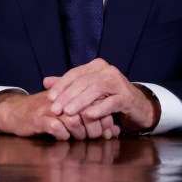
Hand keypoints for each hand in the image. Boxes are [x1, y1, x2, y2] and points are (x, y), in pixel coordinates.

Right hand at [0, 89, 118, 140]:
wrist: (16, 111)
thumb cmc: (47, 114)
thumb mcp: (70, 114)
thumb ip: (93, 120)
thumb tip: (116, 131)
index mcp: (71, 94)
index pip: (94, 102)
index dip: (105, 118)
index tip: (110, 131)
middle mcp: (62, 99)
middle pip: (86, 111)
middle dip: (96, 128)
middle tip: (99, 138)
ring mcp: (49, 109)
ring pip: (73, 119)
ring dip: (80, 133)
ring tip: (82, 139)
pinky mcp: (37, 118)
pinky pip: (54, 127)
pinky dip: (62, 135)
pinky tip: (64, 138)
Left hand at [43, 58, 159, 132]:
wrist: (136, 106)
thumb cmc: (108, 98)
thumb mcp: (87, 91)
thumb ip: (68, 86)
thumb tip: (46, 81)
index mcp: (96, 66)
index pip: (75, 73)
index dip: (61, 85)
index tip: (50, 98)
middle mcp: (108, 70)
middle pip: (83, 81)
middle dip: (67, 96)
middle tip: (56, 109)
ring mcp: (118, 82)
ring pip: (96, 90)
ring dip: (80, 101)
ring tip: (68, 112)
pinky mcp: (127, 96)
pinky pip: (111, 102)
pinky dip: (98, 108)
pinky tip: (88, 115)